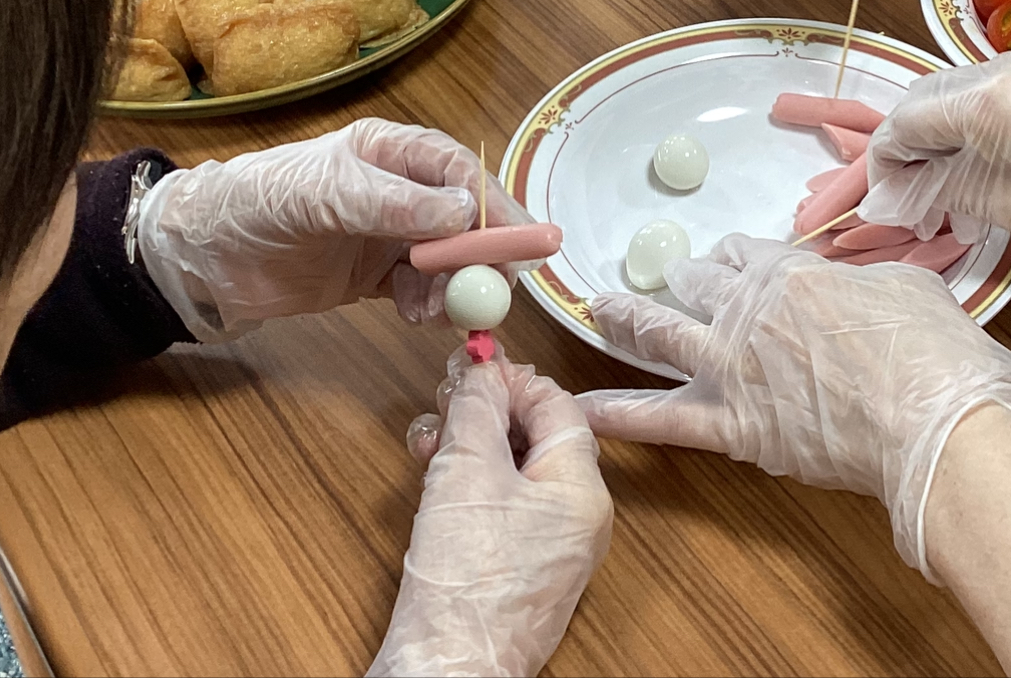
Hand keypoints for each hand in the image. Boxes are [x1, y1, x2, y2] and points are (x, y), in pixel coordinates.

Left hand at [135, 118, 523, 338]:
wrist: (202, 258)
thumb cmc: (257, 204)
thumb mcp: (325, 195)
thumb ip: (393, 204)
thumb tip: (464, 211)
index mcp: (389, 151)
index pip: (458, 171)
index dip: (494, 203)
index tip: (520, 241)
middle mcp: (398, 190)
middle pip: (465, 218)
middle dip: (483, 253)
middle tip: (494, 290)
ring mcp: (388, 235)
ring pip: (449, 259)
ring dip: (454, 287)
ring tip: (436, 309)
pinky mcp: (375, 276)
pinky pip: (423, 291)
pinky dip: (429, 306)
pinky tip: (415, 315)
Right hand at [371, 354, 611, 677]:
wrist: (448, 669)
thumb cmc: (465, 585)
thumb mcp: (465, 470)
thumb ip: (476, 410)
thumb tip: (482, 373)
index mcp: (581, 491)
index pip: (558, 406)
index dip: (513, 378)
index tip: (473, 363)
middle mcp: (575, 520)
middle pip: (535, 437)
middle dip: (485, 411)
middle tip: (444, 397)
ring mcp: (548, 548)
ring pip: (512, 471)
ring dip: (468, 445)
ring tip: (429, 442)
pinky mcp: (516, 570)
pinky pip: (500, 508)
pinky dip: (467, 485)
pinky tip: (433, 480)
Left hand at [576, 235, 1010, 577]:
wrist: (933, 420)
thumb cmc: (935, 353)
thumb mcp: (908, 287)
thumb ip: (868, 279)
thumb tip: (865, 287)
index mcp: (792, 274)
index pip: (747, 253)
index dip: (735, 257)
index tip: (728, 261)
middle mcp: (750, 312)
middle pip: (700, 284)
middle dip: (685, 280)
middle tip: (673, 280)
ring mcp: (734, 369)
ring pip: (663, 334)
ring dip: (626, 320)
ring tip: (598, 311)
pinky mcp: (736, 426)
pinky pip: (663, 420)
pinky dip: (621, 414)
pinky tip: (584, 410)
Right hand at [862, 45, 1010, 305]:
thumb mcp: (999, 203)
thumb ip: (940, 189)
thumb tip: (902, 192)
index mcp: (982, 100)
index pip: (905, 120)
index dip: (885, 160)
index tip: (887, 192)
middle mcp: (1003, 64)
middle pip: (930, 95)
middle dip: (913, 138)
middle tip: (913, 183)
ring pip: (966, 84)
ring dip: (949, 123)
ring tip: (957, 170)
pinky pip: (1004, 80)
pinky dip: (987, 110)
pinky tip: (1001, 146)